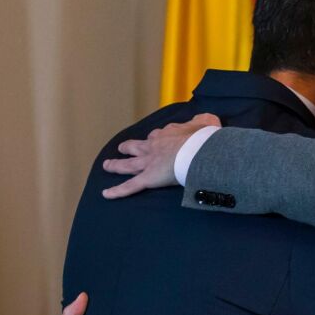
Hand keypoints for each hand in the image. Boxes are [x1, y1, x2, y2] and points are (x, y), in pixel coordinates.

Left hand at [102, 113, 221, 198]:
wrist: (197, 150)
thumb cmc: (203, 139)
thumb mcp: (206, 124)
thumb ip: (204, 122)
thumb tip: (208, 120)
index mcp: (168, 134)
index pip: (158, 135)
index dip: (155, 137)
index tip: (155, 137)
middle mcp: (154, 147)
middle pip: (137, 147)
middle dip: (129, 147)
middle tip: (123, 148)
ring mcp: (149, 163)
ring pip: (128, 164)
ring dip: (116, 165)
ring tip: (107, 165)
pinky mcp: (147, 178)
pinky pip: (130, 186)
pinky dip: (117, 191)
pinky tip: (106, 194)